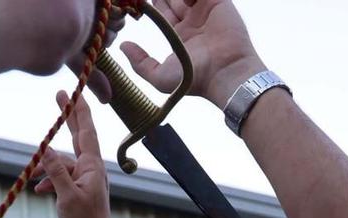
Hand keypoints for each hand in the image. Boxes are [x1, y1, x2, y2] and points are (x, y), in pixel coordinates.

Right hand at [34, 91, 119, 217]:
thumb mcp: (66, 195)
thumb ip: (55, 171)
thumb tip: (46, 148)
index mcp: (92, 165)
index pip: (86, 130)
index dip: (78, 109)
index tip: (72, 91)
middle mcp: (90, 168)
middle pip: (77, 136)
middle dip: (67, 117)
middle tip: (58, 96)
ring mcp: (85, 178)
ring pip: (62, 163)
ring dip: (46, 168)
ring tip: (29, 177)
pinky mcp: (78, 190)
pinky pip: (61, 177)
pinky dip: (49, 181)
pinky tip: (38, 190)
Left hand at [120, 0, 262, 107]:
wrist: (224, 73)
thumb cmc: (194, 79)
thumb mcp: (160, 77)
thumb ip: (140, 63)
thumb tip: (123, 46)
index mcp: (178, 34)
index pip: (160, 10)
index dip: (148, 3)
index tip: (135, 0)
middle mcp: (191, 20)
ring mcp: (205, 10)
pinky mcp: (218, 1)